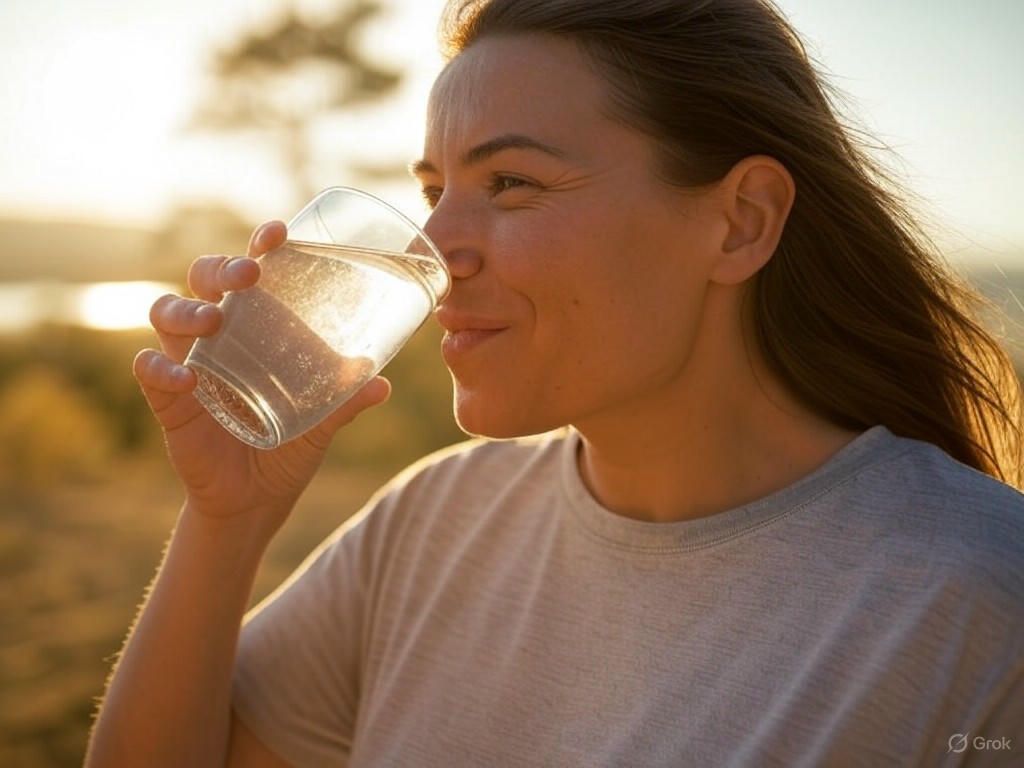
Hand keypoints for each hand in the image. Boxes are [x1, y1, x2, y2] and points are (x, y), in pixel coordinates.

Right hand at [133, 221, 390, 532]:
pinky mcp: (168, 400)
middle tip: (249, 275)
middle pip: (201, 279)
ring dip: (187, 309)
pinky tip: (185, 378)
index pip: (251, 274)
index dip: (259, 247)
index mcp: (256, 328)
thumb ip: (347, 402)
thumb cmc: (290, 446)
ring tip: (214, 319)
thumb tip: (382, 383)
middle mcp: (219, 335)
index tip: (279, 233)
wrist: (257, 500)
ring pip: (166, 312)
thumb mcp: (323, 423)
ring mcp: (189, 363)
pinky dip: (162, 369)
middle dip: (220, 268)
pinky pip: (151, 371)